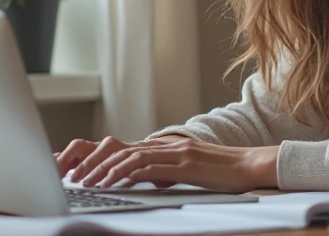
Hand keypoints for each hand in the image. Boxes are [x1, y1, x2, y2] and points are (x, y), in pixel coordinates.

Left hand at [54, 136, 278, 192]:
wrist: (250, 165)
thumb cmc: (224, 172)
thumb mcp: (190, 169)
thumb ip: (169, 170)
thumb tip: (148, 178)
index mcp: (169, 146)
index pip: (128, 150)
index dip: (103, 159)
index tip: (85, 172)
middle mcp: (169, 146)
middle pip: (124, 151)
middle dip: (97, 164)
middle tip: (77, 178)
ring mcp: (177, 154)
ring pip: (132, 158)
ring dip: (108, 171)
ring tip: (91, 183)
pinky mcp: (185, 166)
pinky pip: (152, 168)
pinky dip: (130, 175)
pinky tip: (116, 182)